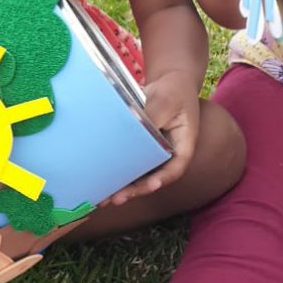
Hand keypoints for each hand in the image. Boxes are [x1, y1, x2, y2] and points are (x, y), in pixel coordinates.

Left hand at [110, 70, 199, 204]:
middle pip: (152, 178)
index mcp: (183, 147)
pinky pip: (127, 163)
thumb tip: (133, 126)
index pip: (174, 168)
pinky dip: (115, 172)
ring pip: (138, 174)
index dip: (162, 178)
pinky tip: (99, 181)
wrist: (168, 83)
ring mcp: (152, 154)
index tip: (151, 185)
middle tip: (116, 199)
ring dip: (121, 187)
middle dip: (134, 190)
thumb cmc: (173, 91)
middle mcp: (167, 155)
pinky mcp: (138, 149)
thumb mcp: (166, 100)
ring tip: (102, 199)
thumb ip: (152, 115)